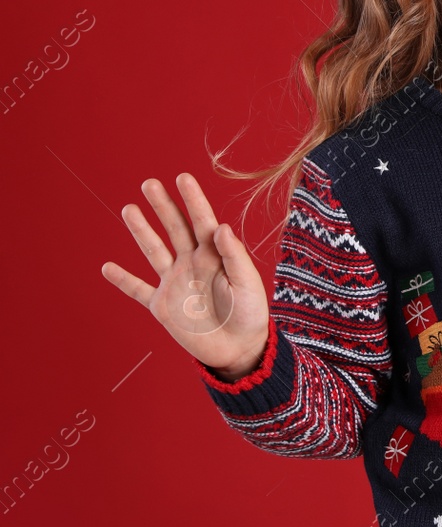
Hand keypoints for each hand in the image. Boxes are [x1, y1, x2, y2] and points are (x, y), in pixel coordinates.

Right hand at [101, 173, 272, 381]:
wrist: (239, 349)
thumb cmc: (250, 314)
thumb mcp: (248, 284)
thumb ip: (234, 256)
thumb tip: (221, 226)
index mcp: (215, 255)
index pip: (202, 221)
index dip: (193, 199)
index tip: (183, 177)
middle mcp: (192, 263)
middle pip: (175, 228)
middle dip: (163, 206)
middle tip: (149, 183)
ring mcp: (175, 283)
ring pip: (154, 251)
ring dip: (141, 231)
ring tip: (128, 208)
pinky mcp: (162, 306)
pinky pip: (138, 291)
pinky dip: (123, 280)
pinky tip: (106, 267)